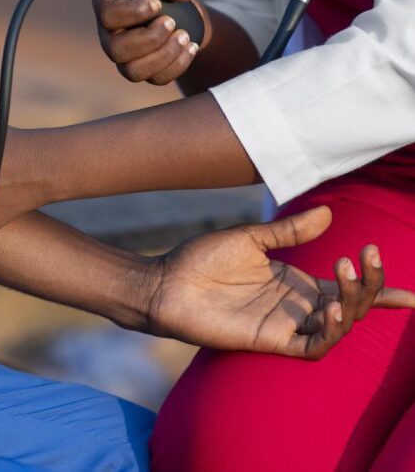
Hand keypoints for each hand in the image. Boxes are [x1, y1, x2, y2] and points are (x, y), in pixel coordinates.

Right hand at [93, 0, 210, 84]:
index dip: (130, 13)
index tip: (156, 3)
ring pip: (133, 71)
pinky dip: (177, 65)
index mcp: (107, 5)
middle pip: (116, 49)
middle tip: (172, 22)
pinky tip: (191, 47)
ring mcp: (125, 57)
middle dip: (148, 38)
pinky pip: (156, 79)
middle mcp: (110, 34)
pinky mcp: (144, 71)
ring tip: (185, 35)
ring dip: (163, 55)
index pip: (106, 15)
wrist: (180, 10)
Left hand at [144, 206, 414, 357]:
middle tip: (365, 256)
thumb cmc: (203, 259)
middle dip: (369, 284)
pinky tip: (333, 307)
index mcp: (294, 281)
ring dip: (352, 301)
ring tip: (347, 271)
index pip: (346, 288)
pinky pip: (312, 344)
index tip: (413, 294)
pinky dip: (330, 330)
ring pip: (338, 324)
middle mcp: (295, 304)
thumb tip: (329, 213)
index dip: (378, 288)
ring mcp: (285, 324)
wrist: (168, 280)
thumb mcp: (251, 237)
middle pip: (351, 303)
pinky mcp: (269, 340)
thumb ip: (289, 231)